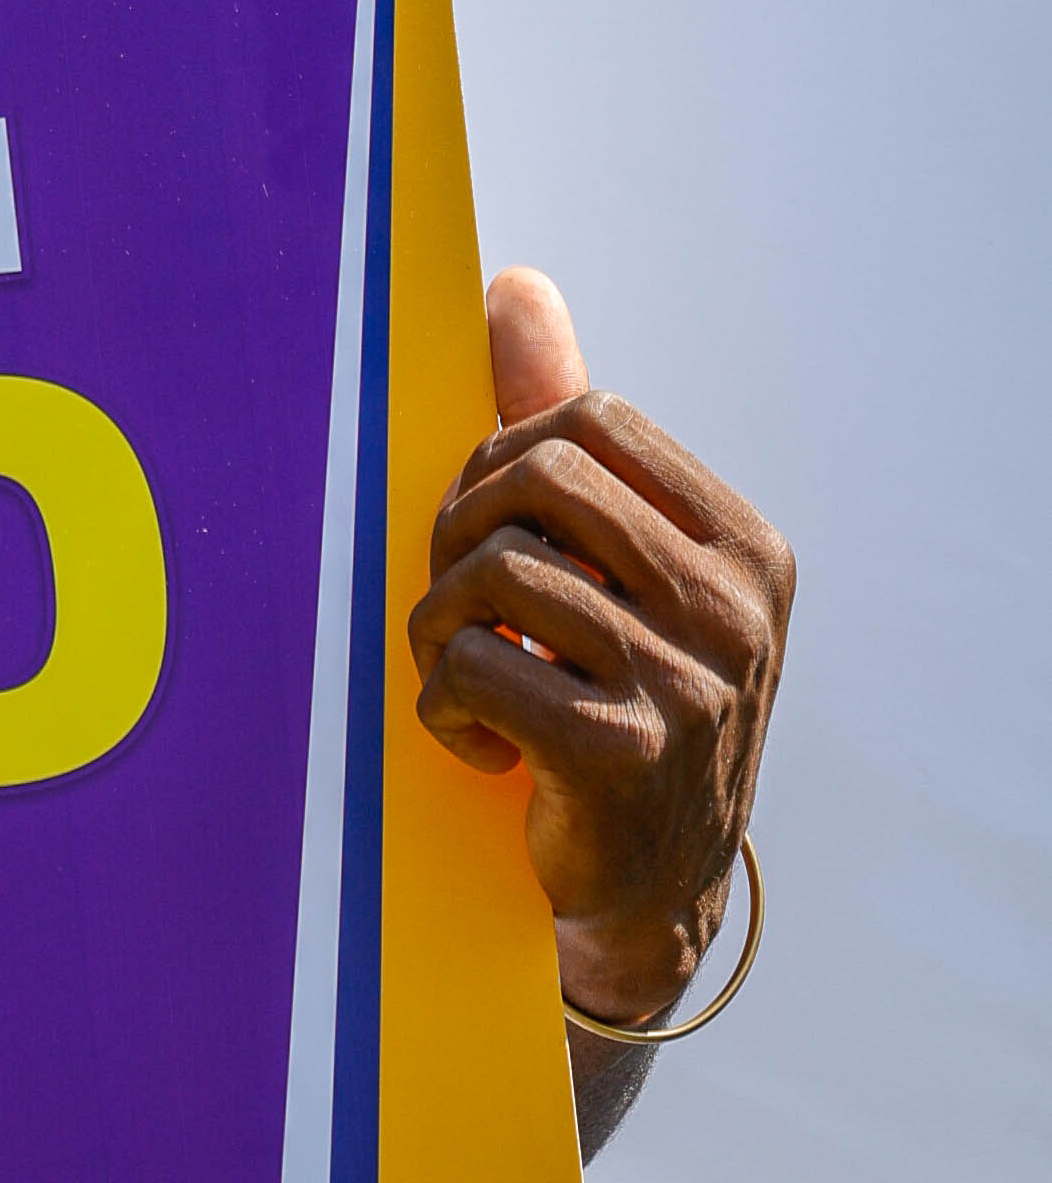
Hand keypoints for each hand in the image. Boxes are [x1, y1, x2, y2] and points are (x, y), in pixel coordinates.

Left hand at [407, 271, 791, 1026]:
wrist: (646, 898)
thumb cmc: (614, 703)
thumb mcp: (611, 566)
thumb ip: (567, 428)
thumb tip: (516, 284)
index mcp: (744, 547)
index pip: (588, 418)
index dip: (499, 459)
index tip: (488, 533)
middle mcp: (735, 607)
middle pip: (536, 473)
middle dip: (458, 529)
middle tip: (459, 602)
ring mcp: (689, 683)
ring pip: (495, 572)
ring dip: (438, 625)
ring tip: (460, 673)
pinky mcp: (622, 756)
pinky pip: (475, 669)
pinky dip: (442, 704)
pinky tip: (478, 743)